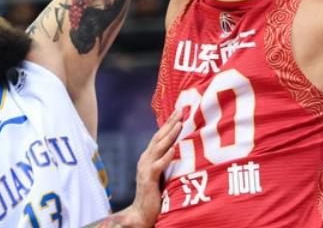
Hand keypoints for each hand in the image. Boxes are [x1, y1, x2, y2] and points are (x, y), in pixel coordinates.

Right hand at [128, 111, 182, 226]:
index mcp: (148, 156)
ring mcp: (145, 168)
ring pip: (158, 147)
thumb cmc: (154, 193)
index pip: (159, 136)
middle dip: (170, 123)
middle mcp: (145, 159)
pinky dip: (166, 157)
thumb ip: (166, 159)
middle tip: (181, 110)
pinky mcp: (148, 179)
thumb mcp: (161, 172)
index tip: (179, 112)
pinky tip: (174, 149)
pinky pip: (158, 165)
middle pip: (159, 137)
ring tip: (179, 124)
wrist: (141, 213)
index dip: (168, 123)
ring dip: (170, 135)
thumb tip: (180, 147)